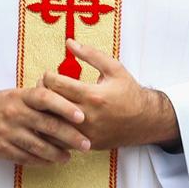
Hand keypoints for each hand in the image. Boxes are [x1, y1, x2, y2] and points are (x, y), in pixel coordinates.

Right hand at [0, 85, 90, 165]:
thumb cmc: (3, 105)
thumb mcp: (19, 95)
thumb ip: (42, 99)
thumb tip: (75, 102)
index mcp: (21, 97)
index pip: (45, 98)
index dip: (65, 107)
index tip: (82, 117)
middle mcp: (14, 113)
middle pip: (47, 125)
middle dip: (71, 136)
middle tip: (87, 144)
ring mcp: (6, 132)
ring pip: (38, 146)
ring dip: (58, 154)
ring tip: (69, 157)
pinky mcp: (0, 148)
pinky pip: (26, 158)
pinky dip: (42, 161)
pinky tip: (52, 162)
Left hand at [41, 41, 179, 149]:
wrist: (146, 121)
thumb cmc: (128, 92)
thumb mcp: (114, 68)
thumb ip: (90, 54)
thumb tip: (68, 42)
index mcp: (93, 95)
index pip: (56, 85)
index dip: (47, 77)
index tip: (49, 75)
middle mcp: (87, 116)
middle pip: (50, 104)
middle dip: (42, 93)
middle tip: (43, 87)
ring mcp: (85, 133)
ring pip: (50, 124)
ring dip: (43, 112)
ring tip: (46, 103)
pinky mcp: (85, 144)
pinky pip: (58, 140)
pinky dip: (50, 130)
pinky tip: (51, 120)